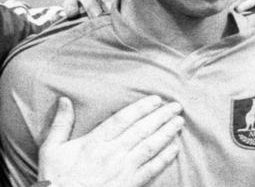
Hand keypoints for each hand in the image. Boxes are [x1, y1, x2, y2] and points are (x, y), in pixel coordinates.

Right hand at [38, 96, 183, 186]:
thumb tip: (64, 100)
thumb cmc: (56, 178)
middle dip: (161, 117)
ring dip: (167, 133)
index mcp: (94, 142)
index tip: (156, 99)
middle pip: (141, 130)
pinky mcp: (129, 184)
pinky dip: (165, 158)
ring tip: (179, 122)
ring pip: (150, 147)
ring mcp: (122, 170)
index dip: (142, 107)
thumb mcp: (51, 149)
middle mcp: (111, 154)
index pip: (123, 119)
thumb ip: (60, 124)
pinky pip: (151, 169)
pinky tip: (174, 148)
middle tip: (176, 106)